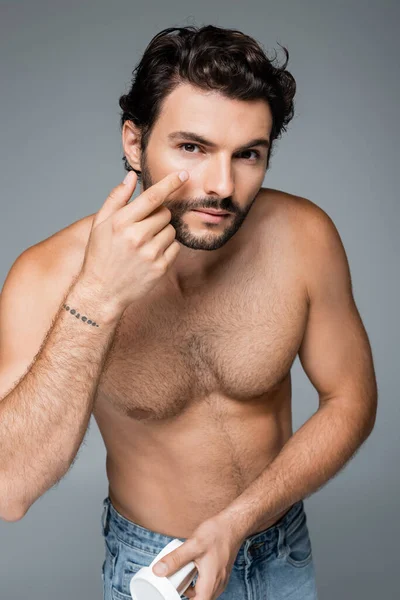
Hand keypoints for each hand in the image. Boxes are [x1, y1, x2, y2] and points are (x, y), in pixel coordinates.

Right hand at [78, 169, 188, 314]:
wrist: (102, 292)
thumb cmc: (100, 255)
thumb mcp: (100, 224)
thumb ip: (117, 198)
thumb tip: (131, 176)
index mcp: (121, 222)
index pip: (152, 197)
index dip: (170, 183)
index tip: (182, 175)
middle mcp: (137, 236)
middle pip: (165, 213)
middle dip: (158, 216)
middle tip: (143, 227)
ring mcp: (151, 253)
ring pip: (171, 230)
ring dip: (162, 232)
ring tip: (144, 243)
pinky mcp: (161, 267)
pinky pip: (175, 247)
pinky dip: (167, 248)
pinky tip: (151, 254)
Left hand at [152, 515, 242, 599]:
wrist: (233, 524)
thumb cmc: (217, 533)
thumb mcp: (193, 544)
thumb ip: (175, 559)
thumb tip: (158, 570)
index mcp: (211, 582)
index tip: (173, 594)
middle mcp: (218, 584)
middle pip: (200, 599)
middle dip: (186, 594)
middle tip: (174, 583)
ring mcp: (221, 580)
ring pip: (204, 593)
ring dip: (192, 589)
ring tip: (181, 575)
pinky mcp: (220, 574)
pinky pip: (208, 585)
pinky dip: (198, 582)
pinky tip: (191, 570)